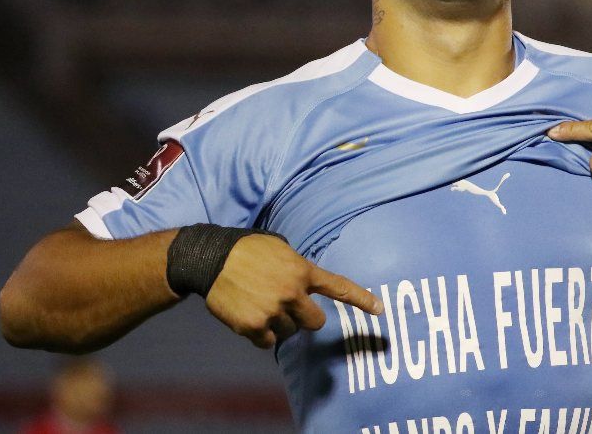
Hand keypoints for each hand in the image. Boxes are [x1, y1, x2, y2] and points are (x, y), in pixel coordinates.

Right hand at [204, 233, 381, 348]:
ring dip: (281, 325)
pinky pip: (268, 342)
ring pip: (290, 333)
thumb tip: (306, 286)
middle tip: (288, 307)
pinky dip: (262, 334)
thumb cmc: (248, 249)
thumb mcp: (280, 249)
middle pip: (315, 322)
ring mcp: (273, 311)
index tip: (380, 310)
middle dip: (306, 318)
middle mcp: (292, 293)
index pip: (338, 287)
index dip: (362, 299)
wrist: (211, 259)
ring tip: (261, 304)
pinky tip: (250, 315)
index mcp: (302, 271)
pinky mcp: (254, 326)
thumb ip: (299, 268)